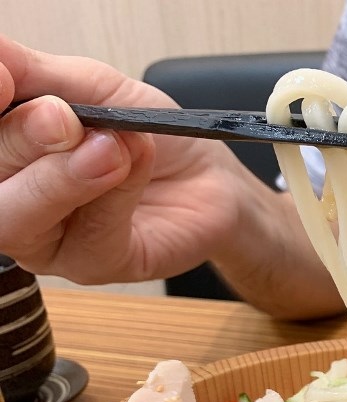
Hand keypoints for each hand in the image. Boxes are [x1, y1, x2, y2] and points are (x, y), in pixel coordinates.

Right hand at [0, 35, 255, 283]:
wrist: (210, 176)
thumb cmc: (147, 134)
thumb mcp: (93, 87)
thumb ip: (36, 74)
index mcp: (3, 152)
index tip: (2, 79)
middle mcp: (10, 198)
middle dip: (17, 140)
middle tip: (62, 117)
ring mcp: (46, 241)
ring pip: (17, 220)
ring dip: (60, 177)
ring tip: (105, 147)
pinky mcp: (94, 265)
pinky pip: (87, 238)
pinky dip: (111, 196)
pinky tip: (130, 165)